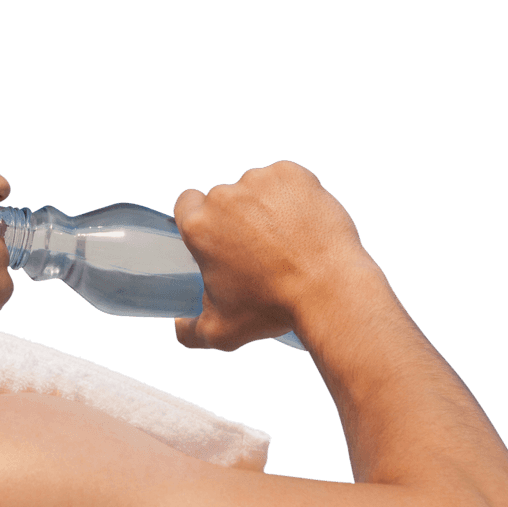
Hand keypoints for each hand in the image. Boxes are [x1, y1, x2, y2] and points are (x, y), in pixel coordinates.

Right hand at [172, 160, 372, 350]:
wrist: (328, 289)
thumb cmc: (271, 309)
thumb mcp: (221, 332)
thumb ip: (190, 332)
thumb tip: (179, 328)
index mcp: (199, 226)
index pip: (185, 206)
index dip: (199, 220)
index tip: (216, 237)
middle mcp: (224, 197)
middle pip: (222, 199)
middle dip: (235, 219)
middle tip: (256, 249)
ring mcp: (260, 181)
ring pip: (255, 188)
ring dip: (263, 207)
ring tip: (285, 240)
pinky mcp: (293, 174)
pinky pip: (285, 180)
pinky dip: (292, 196)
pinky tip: (302, 224)